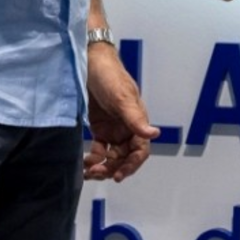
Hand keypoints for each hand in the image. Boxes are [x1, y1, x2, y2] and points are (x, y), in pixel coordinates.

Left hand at [84, 42, 159, 181]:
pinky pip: (98, 151)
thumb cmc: (109, 77)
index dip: (132, 165)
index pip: (140, 150)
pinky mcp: (99, 129)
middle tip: (96, 172)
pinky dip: (93, 159)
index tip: (118, 175)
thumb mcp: (122, 98)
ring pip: (111, 157)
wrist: (88, 63)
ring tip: (88, 170)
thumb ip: (136, 118)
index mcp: (137, 120)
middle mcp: (127, 128)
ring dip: (101, 167)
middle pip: (124, 157)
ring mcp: (112, 129)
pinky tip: (84, 163)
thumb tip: (155, 134)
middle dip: (112, 168)